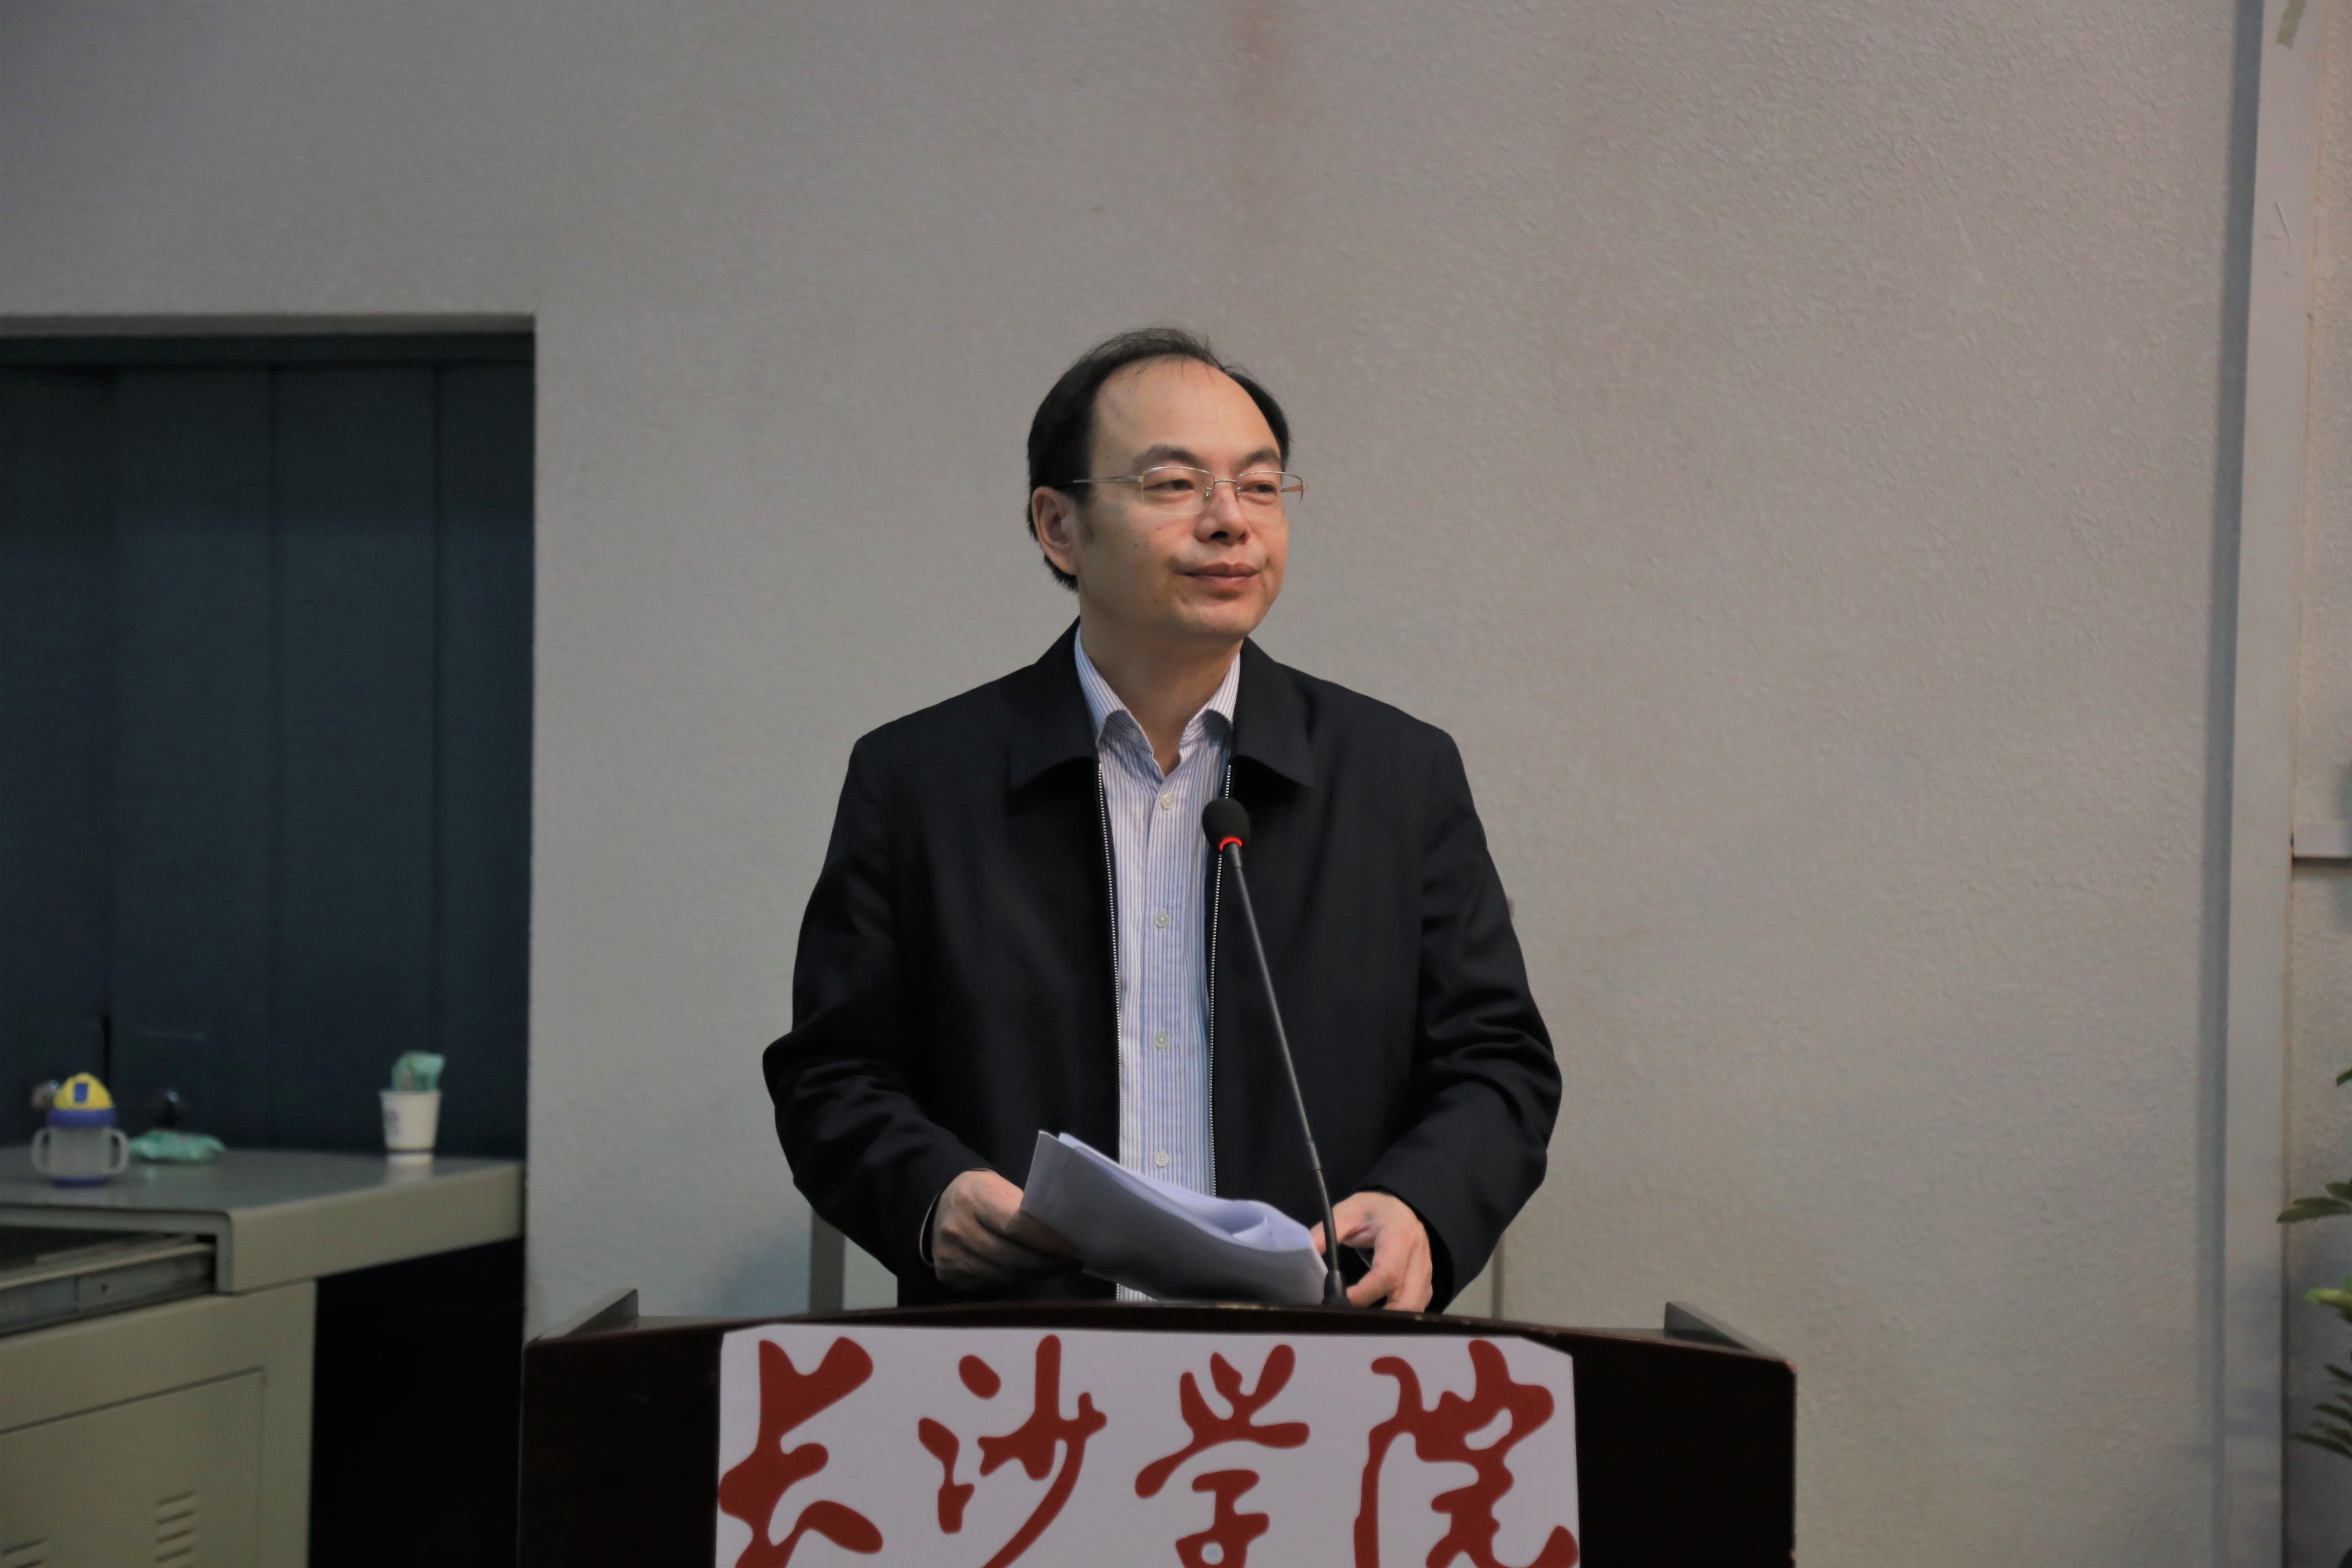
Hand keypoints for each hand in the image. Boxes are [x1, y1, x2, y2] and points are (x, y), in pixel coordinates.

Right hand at [929, 1169, 1076, 1289]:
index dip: (1046, 1240)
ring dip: (1034, 1274)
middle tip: (1070, 1263)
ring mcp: (951, 1257)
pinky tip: (1029, 1273)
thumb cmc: (979, 1195)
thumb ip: (1024, 1210)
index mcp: (973, 1199)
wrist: (938, 1210)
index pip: (1015, 1225)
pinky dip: (1015, 1280)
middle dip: (1046, 1262)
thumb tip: (1059, 1235)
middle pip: (1011, 1257)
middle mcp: (958, 1230)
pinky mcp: (950, 1276)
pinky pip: (992, 1285)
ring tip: (1055, 1268)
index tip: (1071, 1248)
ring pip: (1004, 1275)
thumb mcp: (999, 1188)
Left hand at [1312, 1191, 1433, 1310]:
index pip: (1387, 1273)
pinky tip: (1377, 1319)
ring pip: (1414, 1309)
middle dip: (1382, 1318)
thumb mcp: (1347, 1212)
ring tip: (1362, 1325)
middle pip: (1407, 1300)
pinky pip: (1416, 1307)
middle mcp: (1418, 1257)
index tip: (1341, 1301)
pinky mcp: (1425, 1283)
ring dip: (1391, 1322)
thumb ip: (1326, 1231)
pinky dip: (1398, 1318)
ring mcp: (1425, 1273)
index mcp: (1399, 1236)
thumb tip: (1306, 1252)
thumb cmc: (1374, 1210)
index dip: (1365, 1293)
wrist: (1400, 1207)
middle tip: (1352, 1322)